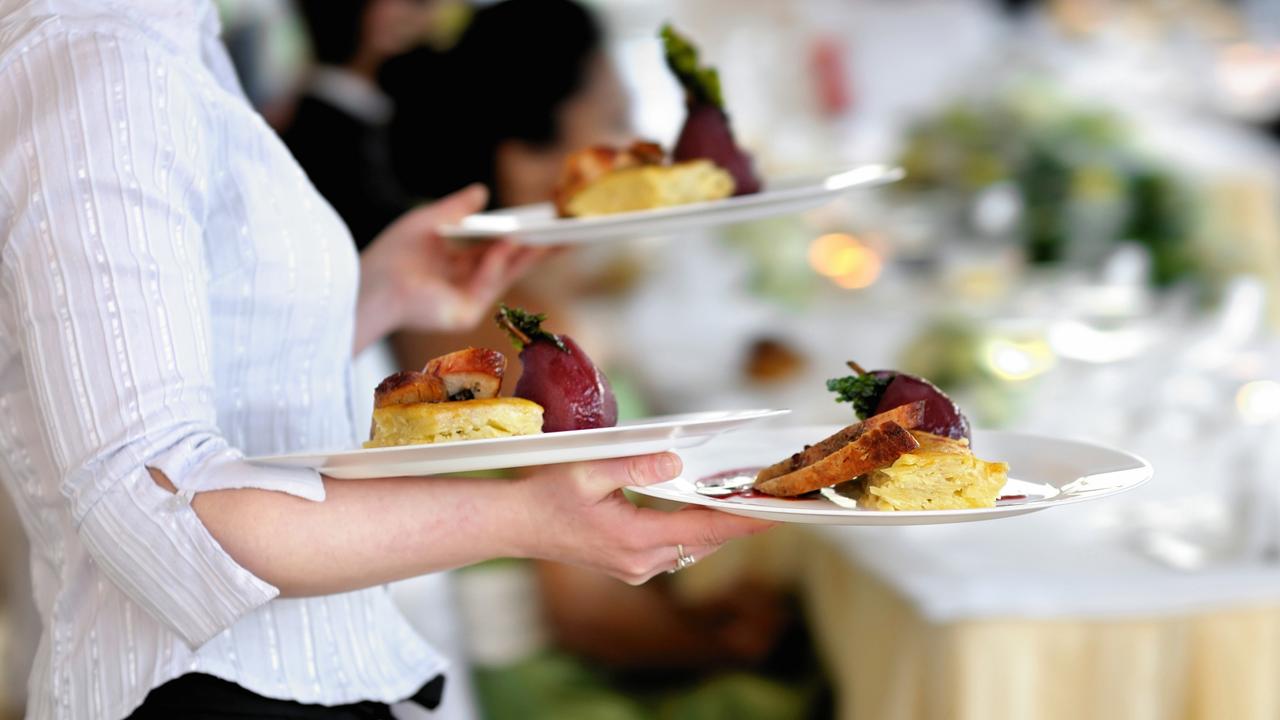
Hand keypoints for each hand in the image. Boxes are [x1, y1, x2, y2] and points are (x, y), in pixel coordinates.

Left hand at [354, 185, 542, 351]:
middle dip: (540, 248)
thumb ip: (456, 207)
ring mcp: (468, 299)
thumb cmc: (391, 255)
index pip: (497, 249)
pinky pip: (489, 283)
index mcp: (456, 264)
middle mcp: (465, 283)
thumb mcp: (428, 221)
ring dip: (530, 253)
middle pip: (510, 263)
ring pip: (507, 273)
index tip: (547, 224)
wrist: (370, 286)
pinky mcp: (465, 312)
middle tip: (569, 232)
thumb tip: (483, 190)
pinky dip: (500, 261)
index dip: (522, 236)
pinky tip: (513, 240)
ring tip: (553, 232)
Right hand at [510, 453, 776, 584]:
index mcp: (634, 538)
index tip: (776, 510)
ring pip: (693, 548)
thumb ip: (634, 465)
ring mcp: (636, 569)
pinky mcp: (630, 567)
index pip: (705, 528)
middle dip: (739, 521)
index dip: (744, 519)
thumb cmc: (545, 494)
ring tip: (748, 502)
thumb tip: (676, 461)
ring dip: (718, 527)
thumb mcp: (587, 471)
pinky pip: (676, 551)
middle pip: (706, 540)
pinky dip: (695, 532)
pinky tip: (705, 512)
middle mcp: (641, 562)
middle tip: (773, 498)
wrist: (514, 526)